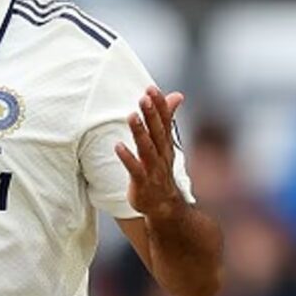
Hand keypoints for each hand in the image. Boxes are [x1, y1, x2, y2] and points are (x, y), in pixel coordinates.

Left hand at [115, 86, 186, 218]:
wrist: (164, 206)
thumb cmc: (160, 170)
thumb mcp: (165, 143)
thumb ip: (167, 117)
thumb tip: (177, 95)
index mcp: (165, 144)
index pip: (164, 121)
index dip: (159, 106)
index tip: (152, 89)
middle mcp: (160, 154)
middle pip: (156, 132)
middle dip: (151, 114)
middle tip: (144, 97)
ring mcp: (152, 169)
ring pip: (147, 148)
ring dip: (140, 132)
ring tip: (132, 116)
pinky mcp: (141, 183)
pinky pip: (135, 169)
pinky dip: (128, 158)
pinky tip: (118, 146)